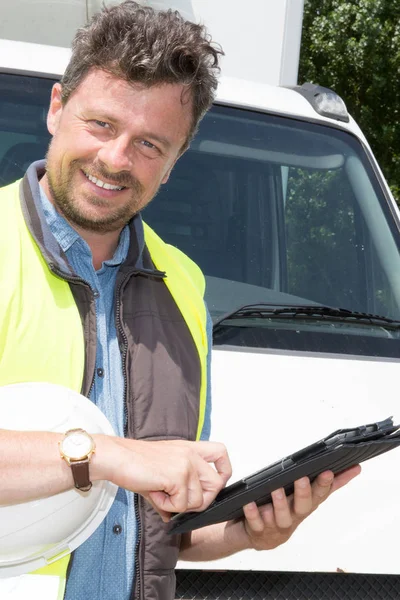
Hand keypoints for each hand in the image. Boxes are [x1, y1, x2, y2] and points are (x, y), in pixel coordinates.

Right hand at [96, 436, 231, 520]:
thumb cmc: (135, 463)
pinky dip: (166, 506)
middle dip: (199, 501)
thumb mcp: (163, 470)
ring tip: (159, 491)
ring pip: (198, 501)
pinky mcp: (178, 476)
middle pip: (215, 486)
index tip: (215, 483)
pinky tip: (155, 492)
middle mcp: (192, 454)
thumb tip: (177, 515)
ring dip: (177, 505)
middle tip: (176, 499)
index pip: (222, 453)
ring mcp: (187, 464)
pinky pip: (181, 505)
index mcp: (190, 448)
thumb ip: (177, 489)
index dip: (224, 471)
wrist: (117, 457)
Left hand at [241, 465, 360, 550]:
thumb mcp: (305, 497)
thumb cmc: (284, 510)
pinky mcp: (258, 530)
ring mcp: (276, 525)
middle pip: (303, 506)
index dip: (326, 484)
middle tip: (303, 478)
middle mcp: (293, 516)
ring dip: (279, 503)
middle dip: (304, 492)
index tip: (329, 471)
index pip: (320, 494)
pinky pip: (255, 522)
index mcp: (305, 506)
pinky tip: (250, 503)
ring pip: (280, 515)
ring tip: (276, 489)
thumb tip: (353, 468)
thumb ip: (326, 484)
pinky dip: (253, 513)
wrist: (259, 536)